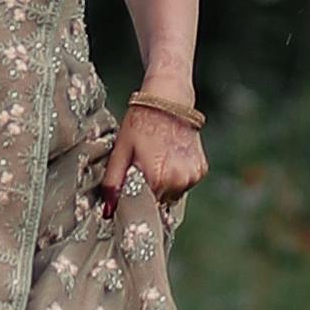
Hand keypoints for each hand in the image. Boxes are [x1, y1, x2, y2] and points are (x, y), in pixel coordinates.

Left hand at [98, 95, 207, 216]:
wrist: (168, 99)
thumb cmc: (141, 122)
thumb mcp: (120, 150)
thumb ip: (113, 183)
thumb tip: (108, 210)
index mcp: (156, 178)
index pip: (142, 208)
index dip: (133, 200)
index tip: (129, 190)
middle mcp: (178, 181)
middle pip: (158, 203)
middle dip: (148, 192)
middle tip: (142, 168)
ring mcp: (192, 176)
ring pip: (172, 195)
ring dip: (163, 185)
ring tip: (157, 160)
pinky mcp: (201, 170)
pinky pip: (184, 184)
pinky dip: (176, 177)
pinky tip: (170, 158)